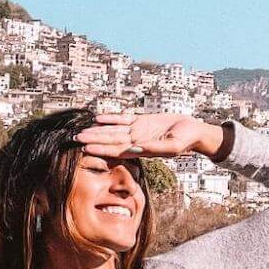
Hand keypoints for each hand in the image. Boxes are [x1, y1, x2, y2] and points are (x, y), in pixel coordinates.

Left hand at [75, 111, 224, 159]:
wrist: (194, 131)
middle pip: (111, 141)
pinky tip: (98, 118)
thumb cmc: (186, 140)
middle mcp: (136, 141)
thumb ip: (154, 148)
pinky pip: (123, 118)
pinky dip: (111, 118)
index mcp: (142, 149)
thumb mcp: (173, 146)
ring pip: (114, 130)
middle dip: (93, 140)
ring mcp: (138, 131)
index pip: (117, 150)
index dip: (101, 149)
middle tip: (75, 139)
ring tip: (81, 131)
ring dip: (97, 130)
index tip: (86, 149)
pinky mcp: (142, 121)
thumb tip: (134, 148)